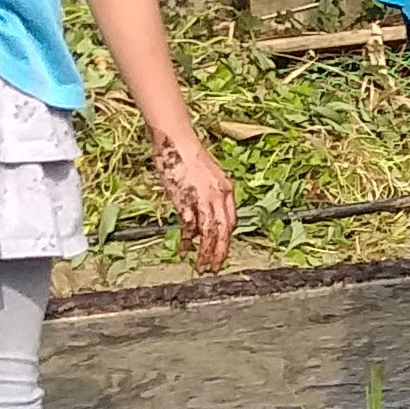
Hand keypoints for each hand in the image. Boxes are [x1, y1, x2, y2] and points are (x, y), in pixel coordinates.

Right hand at [153, 135, 236, 270]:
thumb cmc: (188, 156)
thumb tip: (207, 210)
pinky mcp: (186, 200)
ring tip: (203, 266)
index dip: (227, 237)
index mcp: (227, 188)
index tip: (222, 249)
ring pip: (210, 233)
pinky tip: (185, 250)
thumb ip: (211, 193)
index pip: (231, 220)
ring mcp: (203, 199)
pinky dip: (188, 241)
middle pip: (225, 230)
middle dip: (221, 251)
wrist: (178, 142)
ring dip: (207, 252)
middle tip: (217, 267)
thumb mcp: (209, 175)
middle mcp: (219, 195)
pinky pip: (190, 227)